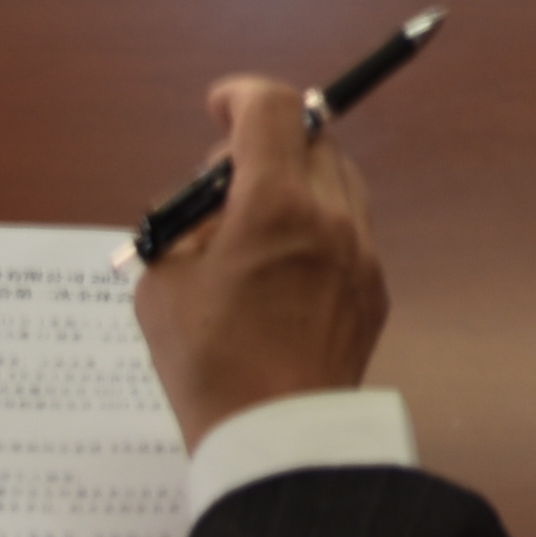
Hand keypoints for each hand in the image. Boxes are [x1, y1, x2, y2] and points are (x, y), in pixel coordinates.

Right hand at [130, 73, 393, 445]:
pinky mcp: (374, 287)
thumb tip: (209, 207)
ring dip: (296, 182)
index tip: (218, 106)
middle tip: (223, 191)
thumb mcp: (161, 282)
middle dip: (263, 146)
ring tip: (253, 232)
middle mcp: (329, 215)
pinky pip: (349, 228)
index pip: (272, 107)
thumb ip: (184, 222)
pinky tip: (282, 270)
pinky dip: (317, 225)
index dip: (240, 95)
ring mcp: (360, 252)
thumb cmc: (208, 365)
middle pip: (308, 136)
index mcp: (274, 203)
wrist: (276, 440)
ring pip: (335, 178)